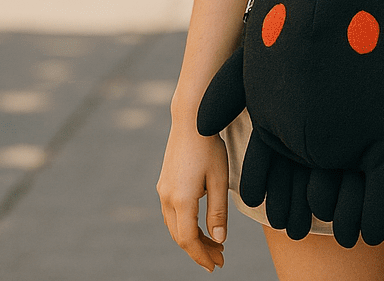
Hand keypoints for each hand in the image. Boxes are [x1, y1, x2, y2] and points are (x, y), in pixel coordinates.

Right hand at [157, 124, 228, 271]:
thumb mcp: (219, 178)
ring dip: (192, 238)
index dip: (202, 256)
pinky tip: (200, 224)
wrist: (191, 119)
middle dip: (199, 250)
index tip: (217, 265)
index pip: (189, 240)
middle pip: (180, 236)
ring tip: (214, 243)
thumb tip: (219, 240)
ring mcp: (163, 190)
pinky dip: (185, 225)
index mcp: (181, 199)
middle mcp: (167, 197)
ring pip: (174, 226)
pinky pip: (172, 213)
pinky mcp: (164, 182)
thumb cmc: (209, 146)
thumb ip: (219, 210)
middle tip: (220, 257)